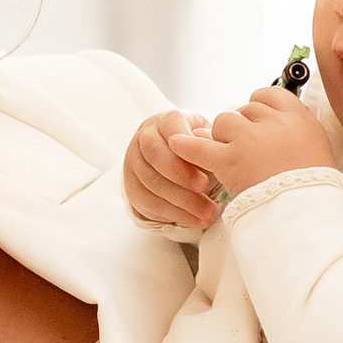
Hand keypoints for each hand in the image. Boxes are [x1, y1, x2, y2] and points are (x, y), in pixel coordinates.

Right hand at [124, 111, 222, 232]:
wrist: (176, 162)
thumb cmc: (196, 147)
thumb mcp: (206, 138)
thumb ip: (209, 141)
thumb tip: (210, 143)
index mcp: (165, 121)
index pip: (170, 127)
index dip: (186, 145)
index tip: (207, 160)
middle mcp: (144, 138)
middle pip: (155, 154)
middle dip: (180, 173)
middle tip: (205, 187)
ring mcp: (134, 163)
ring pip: (151, 181)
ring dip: (182, 200)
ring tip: (208, 212)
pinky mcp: (132, 187)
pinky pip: (149, 202)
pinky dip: (174, 214)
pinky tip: (196, 220)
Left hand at [174, 92, 332, 204]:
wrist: (305, 214)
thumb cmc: (313, 188)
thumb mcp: (316, 149)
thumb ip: (294, 129)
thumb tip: (268, 117)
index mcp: (299, 119)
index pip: (270, 95)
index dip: (259, 108)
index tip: (257, 123)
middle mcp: (275, 123)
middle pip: (246, 110)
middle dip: (242, 127)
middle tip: (245, 150)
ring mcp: (251, 139)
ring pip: (225, 122)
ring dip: (222, 137)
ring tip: (229, 158)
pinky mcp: (230, 159)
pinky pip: (200, 146)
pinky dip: (186, 145)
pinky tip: (176, 144)